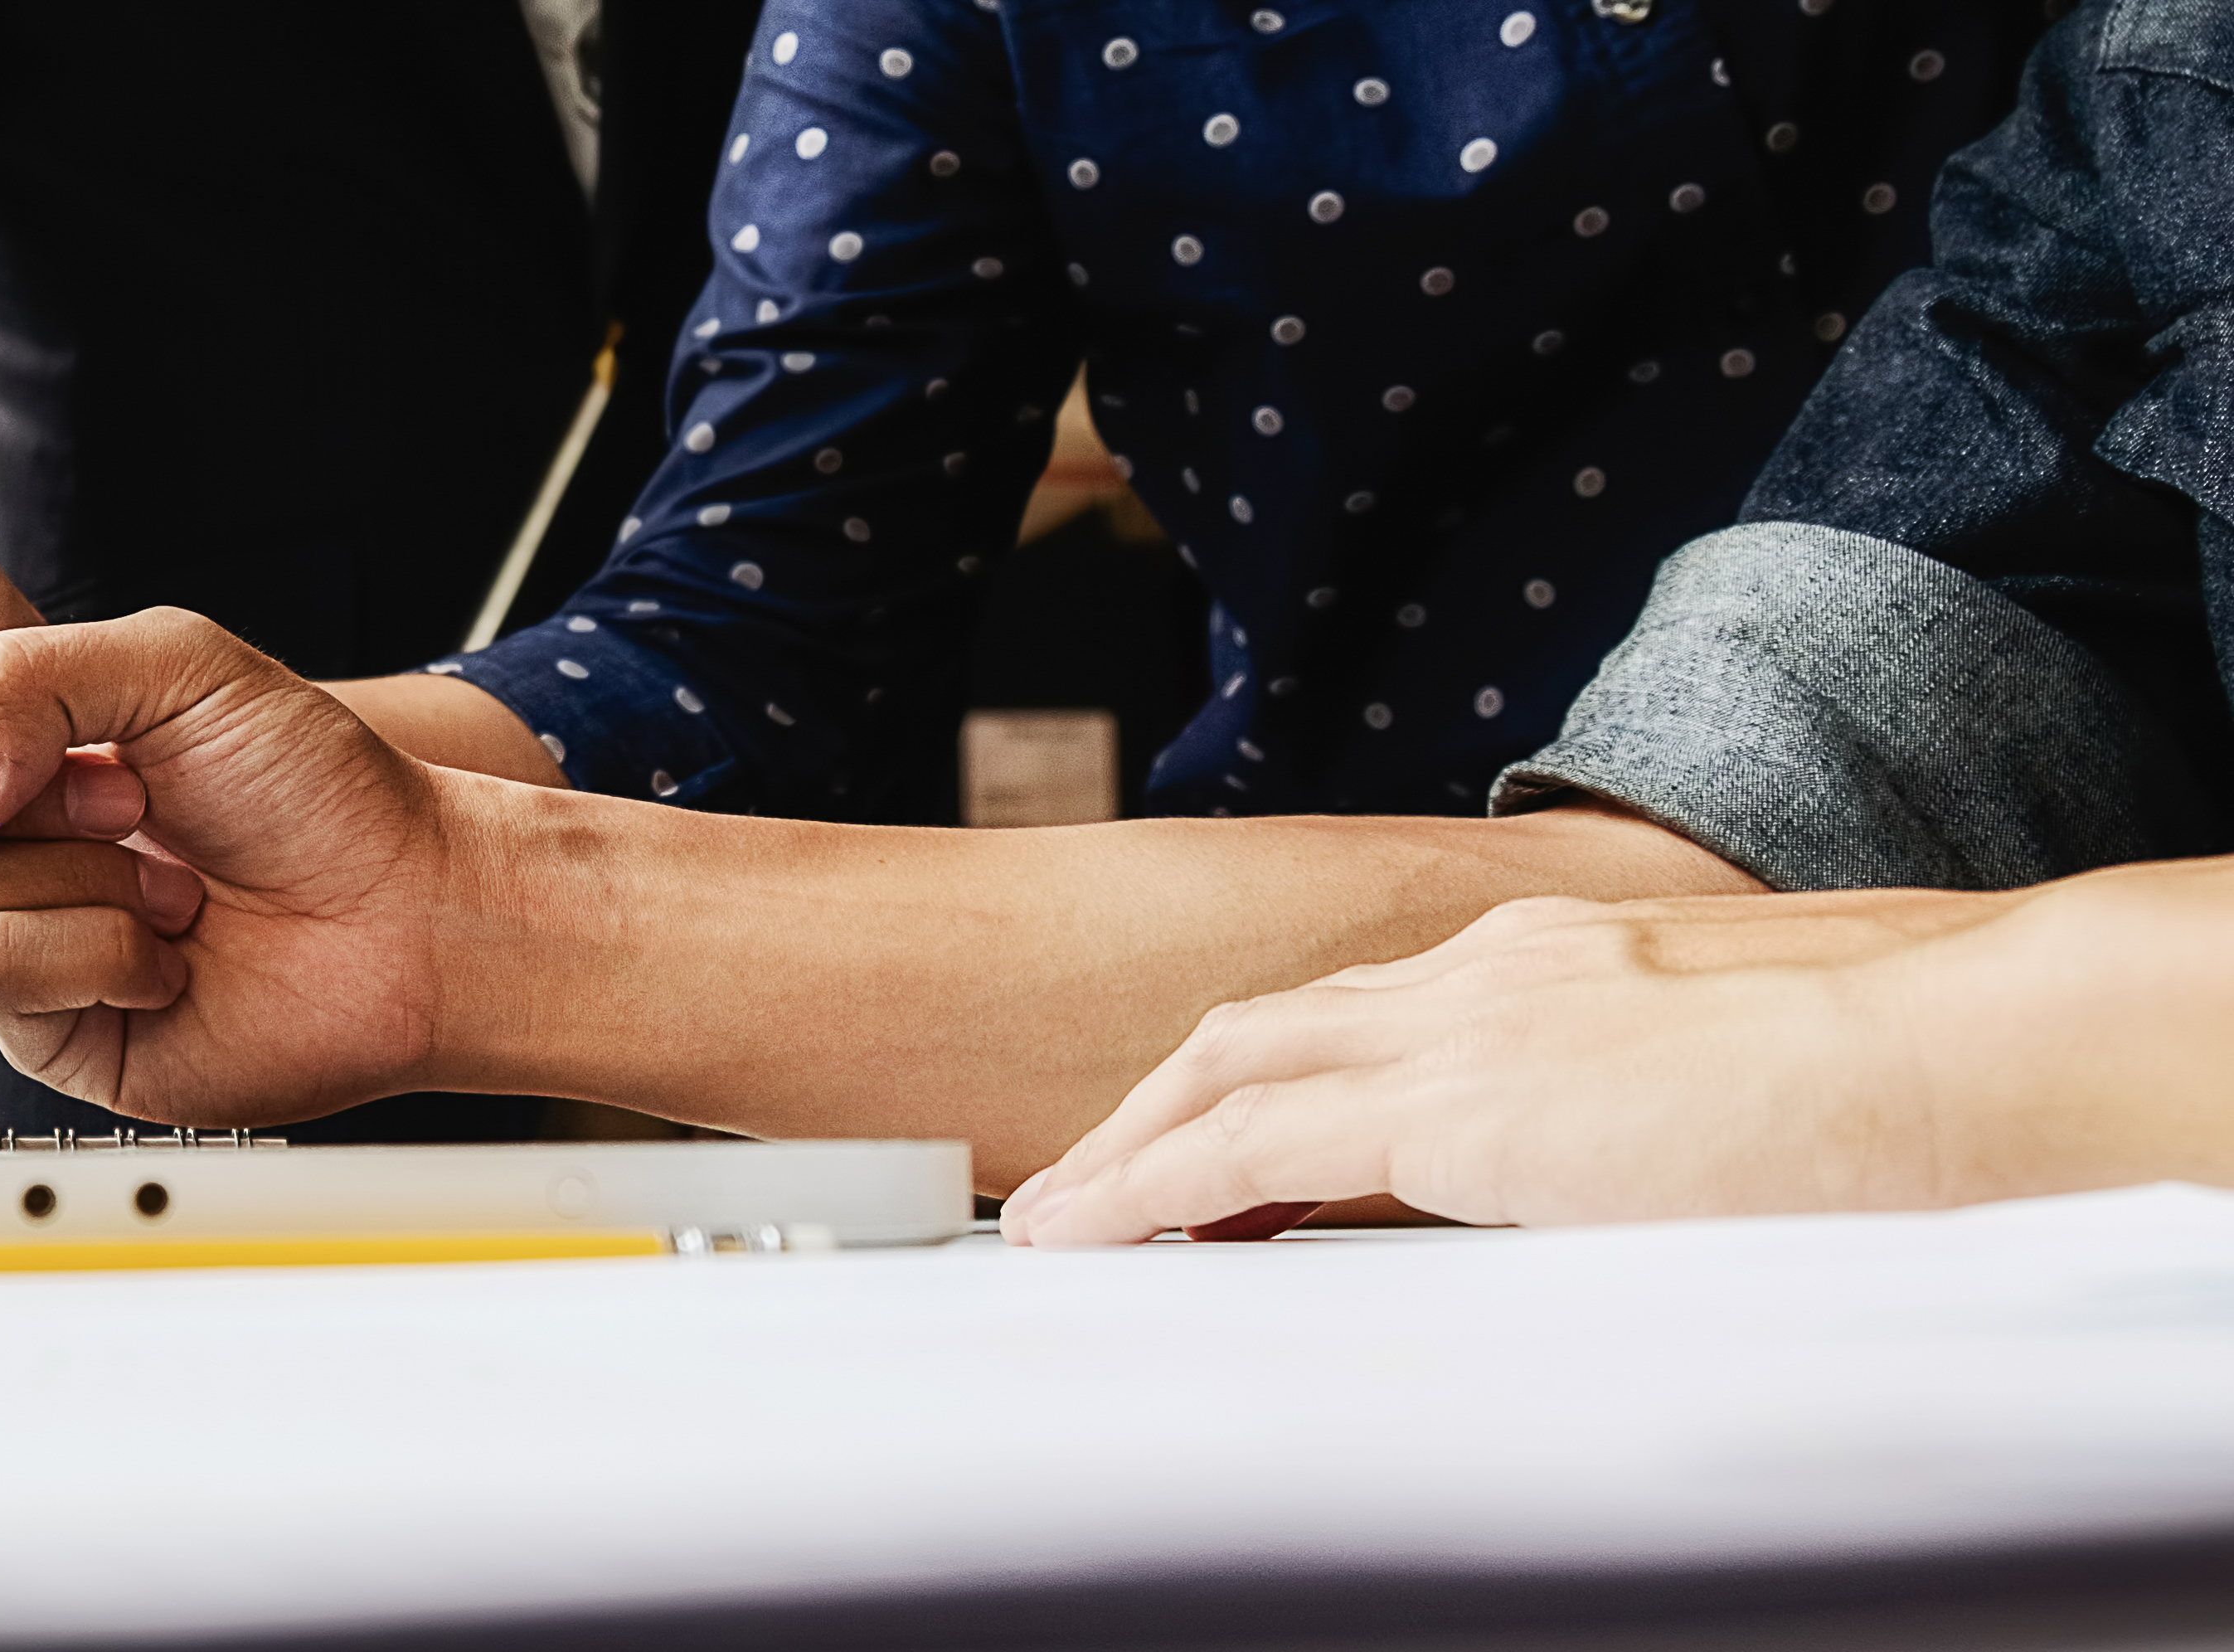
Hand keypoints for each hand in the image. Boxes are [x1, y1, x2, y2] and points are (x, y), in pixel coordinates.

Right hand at [0, 609, 480, 1124]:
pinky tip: (166, 956)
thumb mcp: (172, 662)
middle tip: (123, 796)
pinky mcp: (41, 1027)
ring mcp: (10, 933)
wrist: (406, 913)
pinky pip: (1, 972)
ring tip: (166, 880)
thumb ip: (26, 676)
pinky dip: (101, 949)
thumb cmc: (315, 788)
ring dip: (72, 871)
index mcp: (2, 741)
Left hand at [1002, 880, 2032, 1244]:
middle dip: (1162, 1101)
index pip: (1365, 1016)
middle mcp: (1489, 968)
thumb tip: (1630, 1173)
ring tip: (1061, 1216)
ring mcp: (1468, 1024)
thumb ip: (1645, 1112)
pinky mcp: (1461, 1103)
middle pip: (1266, 1027)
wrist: (1967, 1040)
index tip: (1210, 1140)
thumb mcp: (1733, 1082)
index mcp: (1556, 959)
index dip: (1270, 1076)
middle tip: (1092, 1176)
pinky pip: (1249, 1146)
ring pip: (1229, 1071)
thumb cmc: (1906, 1071)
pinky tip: (1098, 1231)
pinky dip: (1154, 1185)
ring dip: (1131, 1144)